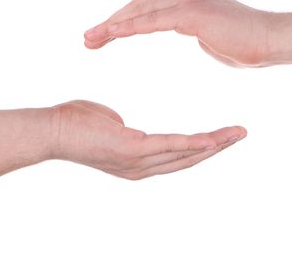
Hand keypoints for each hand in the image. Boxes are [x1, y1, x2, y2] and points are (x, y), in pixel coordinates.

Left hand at [51, 100, 246, 179]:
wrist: (50, 131)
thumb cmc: (77, 125)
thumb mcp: (108, 128)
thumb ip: (124, 129)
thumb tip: (127, 124)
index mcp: (137, 162)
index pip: (177, 157)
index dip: (202, 150)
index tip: (222, 137)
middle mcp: (141, 168)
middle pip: (187, 159)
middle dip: (217, 148)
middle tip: (241, 135)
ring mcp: (137, 161)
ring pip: (184, 154)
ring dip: (213, 145)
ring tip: (236, 134)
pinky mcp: (131, 149)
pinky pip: (170, 145)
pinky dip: (193, 142)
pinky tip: (212, 137)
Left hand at [84, 0, 278, 66]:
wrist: (272, 41)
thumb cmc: (245, 44)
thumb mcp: (211, 35)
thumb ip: (194, 31)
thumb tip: (189, 33)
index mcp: (186, 0)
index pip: (145, 9)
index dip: (121, 22)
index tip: (103, 36)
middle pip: (136, 7)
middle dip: (110, 23)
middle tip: (88, 38)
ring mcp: (188, 0)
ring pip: (140, 11)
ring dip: (112, 25)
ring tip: (91, 39)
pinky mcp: (193, 12)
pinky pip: (154, 20)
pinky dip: (131, 26)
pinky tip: (112, 34)